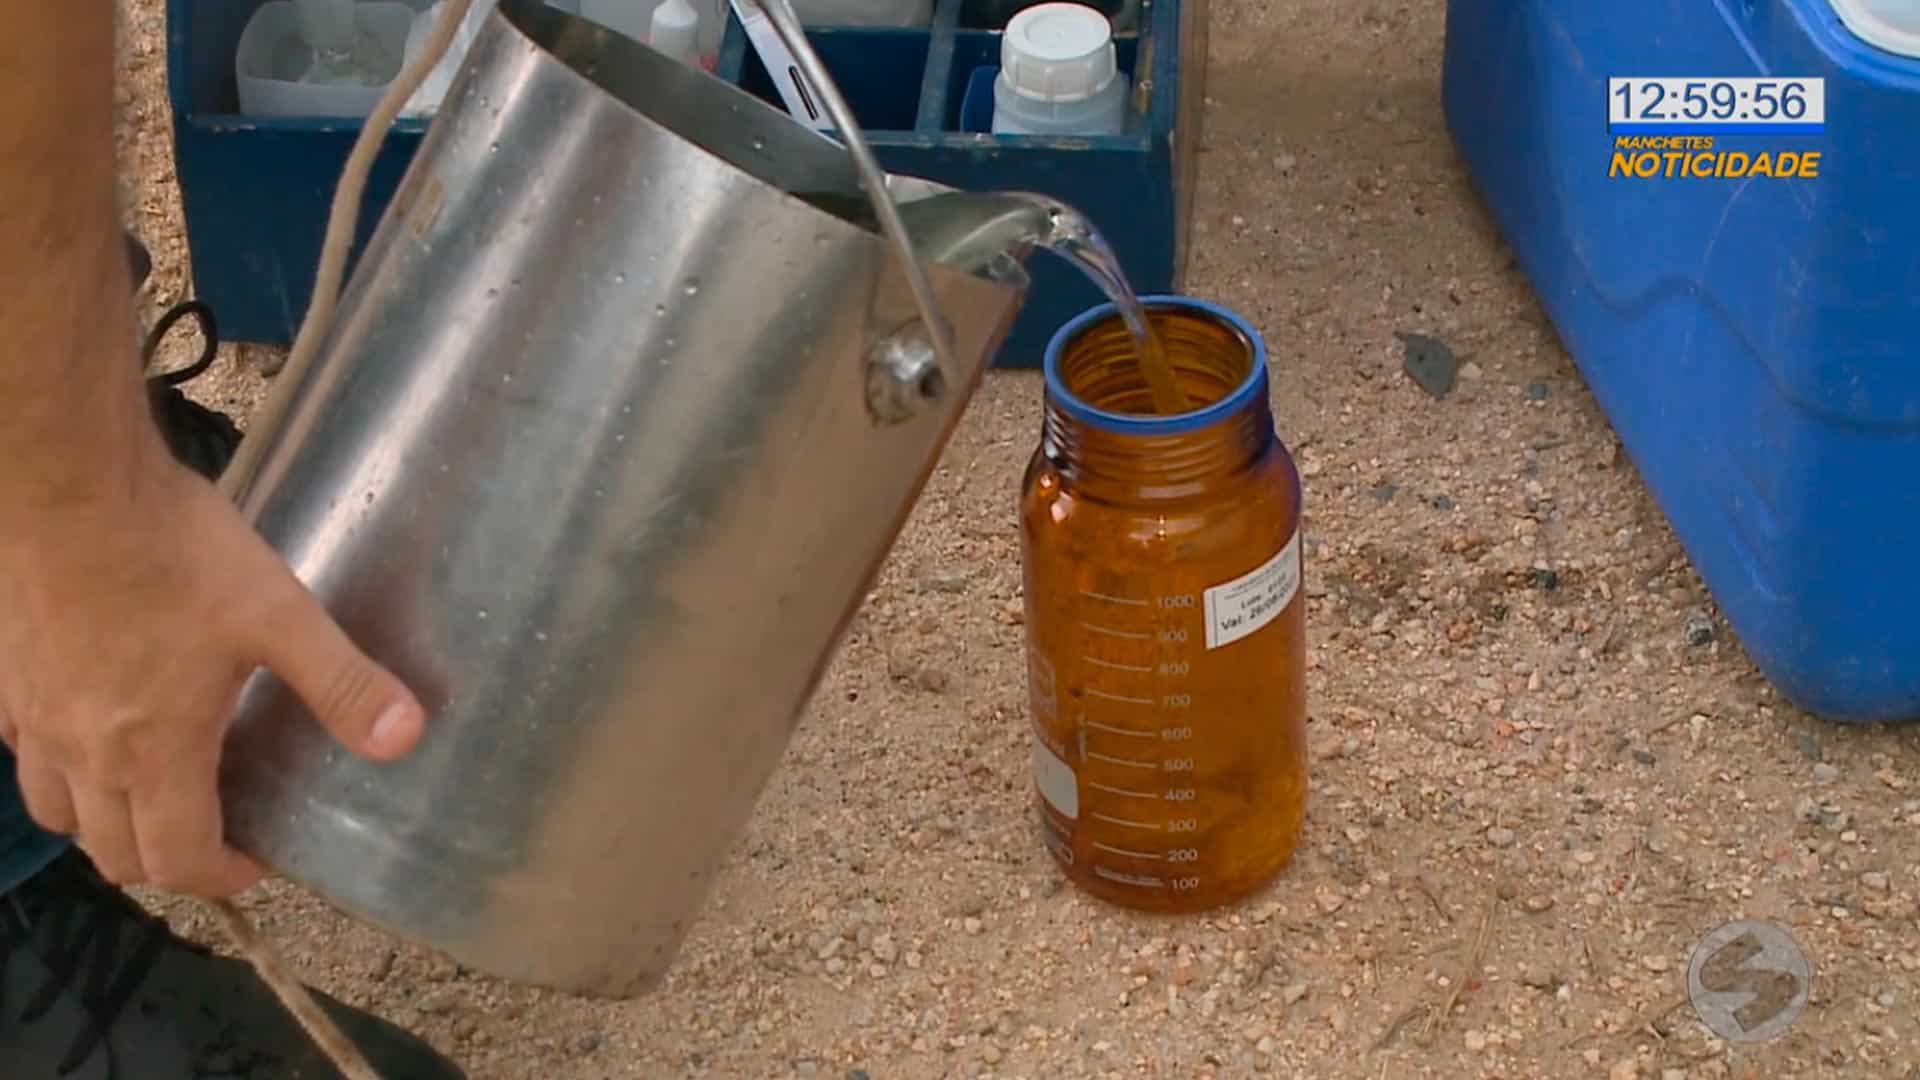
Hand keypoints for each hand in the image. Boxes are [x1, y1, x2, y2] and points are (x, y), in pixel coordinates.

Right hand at [0, 452, 426, 898]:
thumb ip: (341, 682)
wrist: (69, 486)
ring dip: (112, 825)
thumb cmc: (174, 551)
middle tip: (222, 830)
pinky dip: (65, 771)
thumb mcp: (279, 615)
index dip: (226, 876)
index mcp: (153, 751)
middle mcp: (84, 754)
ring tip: (163, 793)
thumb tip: (405, 736)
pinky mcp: (9, 682)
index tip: (261, 855)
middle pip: (116, 857)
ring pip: (62, 815)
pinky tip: (100, 732)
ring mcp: (36, 719)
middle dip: (173, 860)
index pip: (180, 861)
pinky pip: (28, 758)